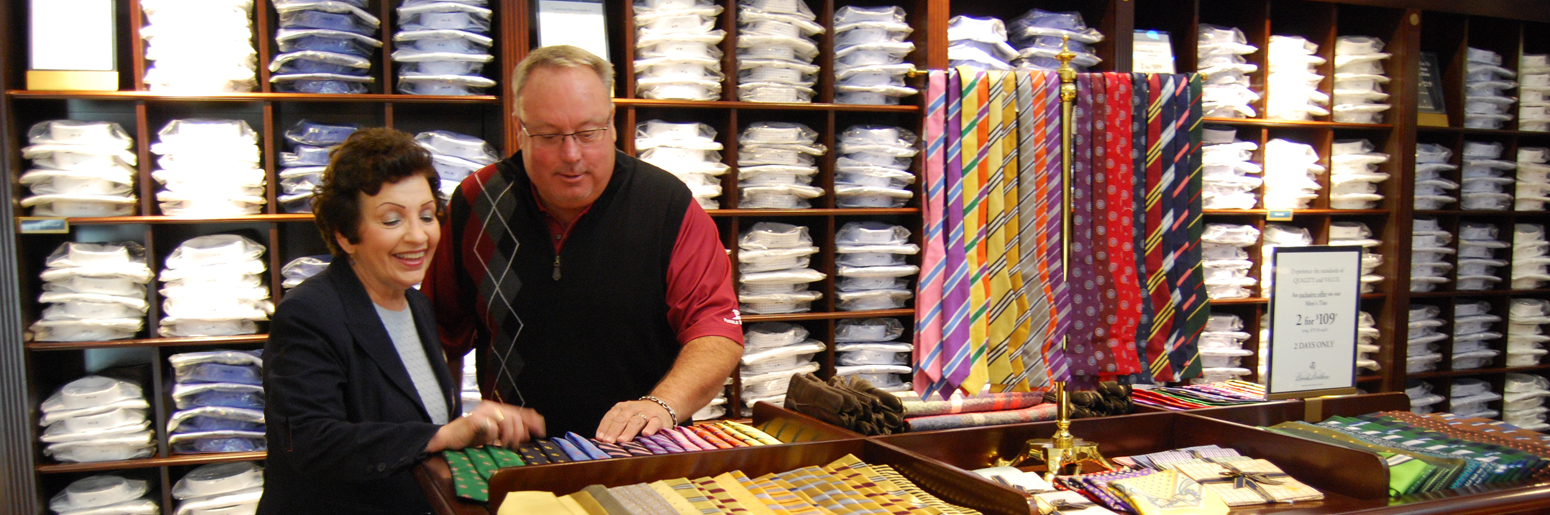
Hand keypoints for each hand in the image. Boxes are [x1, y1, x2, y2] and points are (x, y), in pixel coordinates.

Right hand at [426, 402, 545, 451]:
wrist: (449, 438)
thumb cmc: (471, 437)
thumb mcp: (495, 434)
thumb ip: (509, 431)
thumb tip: (527, 433)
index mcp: (497, 408)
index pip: (520, 411)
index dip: (533, 420)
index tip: (541, 431)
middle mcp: (491, 406)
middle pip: (516, 417)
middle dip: (519, 432)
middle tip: (515, 444)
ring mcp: (483, 412)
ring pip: (507, 421)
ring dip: (510, 436)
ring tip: (506, 445)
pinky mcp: (474, 419)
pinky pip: (492, 426)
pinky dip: (495, 436)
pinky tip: (492, 442)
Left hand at [594, 399, 672, 443]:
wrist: (661, 407)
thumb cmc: (638, 416)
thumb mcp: (625, 417)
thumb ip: (615, 427)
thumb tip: (602, 442)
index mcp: (621, 408)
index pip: (611, 417)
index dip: (605, 427)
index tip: (600, 438)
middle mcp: (632, 408)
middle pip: (622, 419)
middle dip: (614, 431)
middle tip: (608, 442)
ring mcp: (646, 413)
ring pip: (636, 421)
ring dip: (628, 431)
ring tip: (622, 440)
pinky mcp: (659, 419)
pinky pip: (654, 423)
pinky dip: (650, 428)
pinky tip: (646, 434)